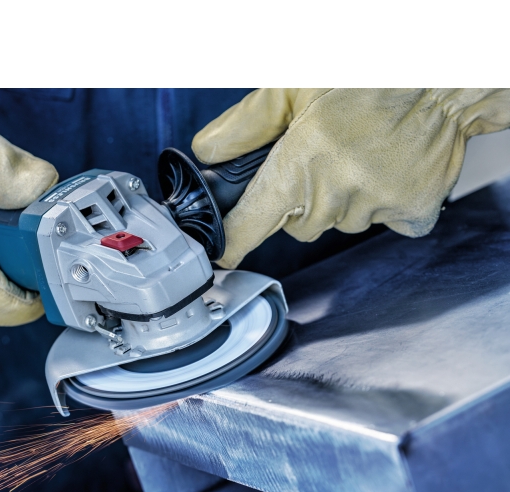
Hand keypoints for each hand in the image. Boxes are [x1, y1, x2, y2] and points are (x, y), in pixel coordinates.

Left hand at [192, 88, 509, 268]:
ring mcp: (377, 204)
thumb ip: (246, 123)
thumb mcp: (295, 85)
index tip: (225, 257)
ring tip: (362, 158)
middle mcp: (337, 188)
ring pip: (342, 225)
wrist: (443, 75)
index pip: (254, 220)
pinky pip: (386, 226)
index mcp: (300, 159)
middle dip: (303, 204)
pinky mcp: (413, 212)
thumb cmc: (368, 75)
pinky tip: (391, 172)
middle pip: (300, 227)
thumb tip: (208, 151)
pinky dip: (386, 206)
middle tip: (323, 164)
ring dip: (345, 202)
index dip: (235, 241)